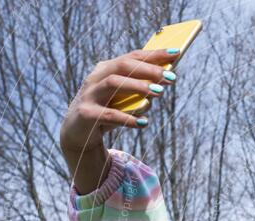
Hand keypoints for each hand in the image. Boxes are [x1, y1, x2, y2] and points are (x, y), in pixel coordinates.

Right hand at [59, 48, 177, 153]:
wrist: (78, 133)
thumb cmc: (106, 111)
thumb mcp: (124, 99)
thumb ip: (140, 90)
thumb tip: (163, 84)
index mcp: (106, 69)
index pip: (132, 57)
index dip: (154, 54)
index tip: (176, 53)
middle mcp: (96, 78)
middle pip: (123, 66)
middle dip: (149, 70)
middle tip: (171, 77)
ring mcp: (89, 95)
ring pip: (113, 83)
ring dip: (138, 86)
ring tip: (159, 93)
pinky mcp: (86, 114)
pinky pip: (109, 115)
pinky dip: (128, 119)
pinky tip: (144, 123)